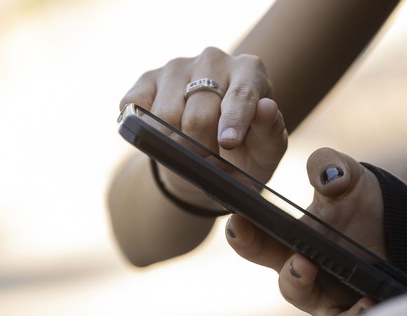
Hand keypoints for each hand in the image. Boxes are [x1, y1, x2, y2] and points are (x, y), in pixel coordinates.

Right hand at [119, 47, 283, 209]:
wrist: (210, 160)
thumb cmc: (247, 153)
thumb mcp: (266, 152)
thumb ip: (271, 132)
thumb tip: (267, 108)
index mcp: (250, 71)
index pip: (241, 95)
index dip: (233, 121)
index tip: (228, 143)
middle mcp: (214, 60)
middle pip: (200, 112)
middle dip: (202, 148)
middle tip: (208, 164)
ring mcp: (178, 66)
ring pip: (167, 114)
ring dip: (174, 144)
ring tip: (189, 152)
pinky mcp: (147, 79)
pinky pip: (136, 107)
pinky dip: (145, 130)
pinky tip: (161, 136)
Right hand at [226, 147, 386, 315]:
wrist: (405, 231)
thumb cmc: (364, 203)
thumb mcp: (348, 176)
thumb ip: (330, 166)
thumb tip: (326, 177)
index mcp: (291, 239)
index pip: (257, 240)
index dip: (242, 233)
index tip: (237, 220)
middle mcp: (302, 270)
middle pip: (279, 275)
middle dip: (278, 266)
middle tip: (293, 256)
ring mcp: (325, 295)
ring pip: (304, 299)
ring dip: (302, 286)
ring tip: (310, 268)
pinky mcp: (350, 312)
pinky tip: (368, 303)